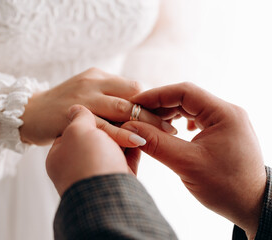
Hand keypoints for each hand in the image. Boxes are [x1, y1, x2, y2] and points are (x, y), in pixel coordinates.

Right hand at [19, 68, 175, 145]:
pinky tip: (140, 141)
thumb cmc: (60, 108)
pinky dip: (123, 133)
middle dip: (156, 110)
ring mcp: (84, 97)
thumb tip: (135, 113)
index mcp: (98, 76)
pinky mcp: (75, 114)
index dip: (153, 100)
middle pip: (133, 95)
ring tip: (167, 133)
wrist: (27, 113)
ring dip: (147, 121)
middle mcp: (93, 83)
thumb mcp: (86, 95)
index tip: (170, 114)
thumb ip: (107, 100)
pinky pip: (104, 125)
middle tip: (175, 124)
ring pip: (122, 108)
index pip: (133, 86)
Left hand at [46, 105, 140, 195]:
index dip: (90, 115)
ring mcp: (98, 173)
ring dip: (124, 134)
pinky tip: (142, 133)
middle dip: (111, 125)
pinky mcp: (118, 179)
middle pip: (97, 137)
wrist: (106, 197)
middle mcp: (78, 164)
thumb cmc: (85, 163)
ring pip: (113, 147)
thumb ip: (79, 118)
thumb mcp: (76, 132)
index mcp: (60, 155)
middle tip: (122, 110)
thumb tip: (76, 108)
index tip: (103, 104)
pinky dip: (134, 146)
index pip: (75, 129)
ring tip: (135, 118)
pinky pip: (127, 158)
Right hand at [122, 82, 265, 237]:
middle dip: (160, 106)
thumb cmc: (226, 187)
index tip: (135, 104)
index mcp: (224, 113)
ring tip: (151, 125)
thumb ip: (156, 143)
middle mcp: (226, 112)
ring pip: (190, 109)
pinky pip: (196, 119)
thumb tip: (129, 127)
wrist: (252, 207)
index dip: (156, 95)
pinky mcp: (222, 132)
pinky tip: (172, 132)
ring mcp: (225, 122)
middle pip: (185, 98)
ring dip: (168, 115)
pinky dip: (179, 123)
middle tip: (138, 117)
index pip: (184, 92)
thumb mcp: (186, 163)